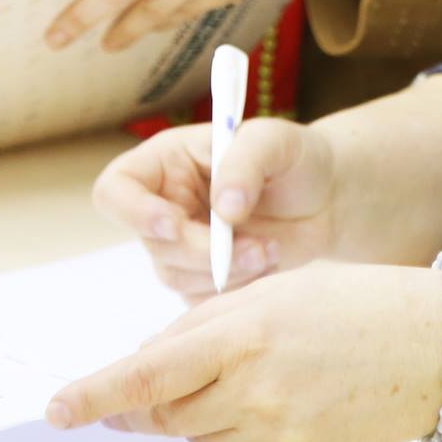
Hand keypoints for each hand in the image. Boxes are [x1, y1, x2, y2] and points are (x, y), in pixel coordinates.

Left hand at [45, 261, 441, 441]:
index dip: (96, 394)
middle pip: (164, 411)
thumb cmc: (358, 304)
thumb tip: (150, 359)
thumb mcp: (278, 290)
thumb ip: (210, 323)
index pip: (149, 371)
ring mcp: (277, 428)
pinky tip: (257, 404)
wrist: (436, 348)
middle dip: (140, 402)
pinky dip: (227, 432)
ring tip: (239, 376)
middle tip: (131, 393)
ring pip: (195, 435)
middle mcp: (255, 385)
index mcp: (246, 329)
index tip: (57, 408)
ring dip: (192, 413)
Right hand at [93, 117, 340, 303]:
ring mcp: (182, 246)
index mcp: (165, 164)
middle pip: (152, 244)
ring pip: (175, 277)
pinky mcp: (204, 278)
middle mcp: (165, 206)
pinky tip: (269, 261)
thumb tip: (223, 208)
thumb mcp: (274, 141)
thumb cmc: (294, 158)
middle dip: (201, 251)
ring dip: (225, 271)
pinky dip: (237, 288)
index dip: (134, 213)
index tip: (176, 224)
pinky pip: (202, 300)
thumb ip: (245, 164)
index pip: (116, 190)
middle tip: (252, 245)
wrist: (325, 197)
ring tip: (270, 249)